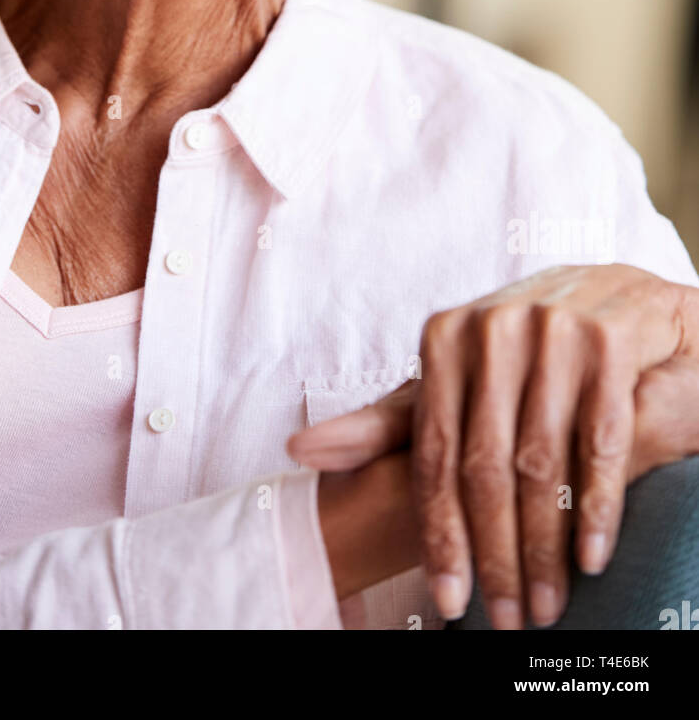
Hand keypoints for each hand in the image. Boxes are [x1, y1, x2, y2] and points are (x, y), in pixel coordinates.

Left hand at [291, 264, 698, 628]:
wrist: (614, 295)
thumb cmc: (522, 348)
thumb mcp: (453, 377)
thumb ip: (388, 420)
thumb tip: (299, 452)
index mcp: (444, 337)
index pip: (433, 453)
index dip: (440, 533)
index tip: (447, 599)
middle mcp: (493, 328)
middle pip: (484, 467)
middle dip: (494, 555)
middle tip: (504, 617)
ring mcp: (553, 333)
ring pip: (540, 464)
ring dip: (544, 547)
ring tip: (544, 603)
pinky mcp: (608, 344)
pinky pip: (597, 444)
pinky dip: (594, 508)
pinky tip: (590, 556)